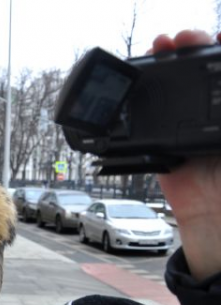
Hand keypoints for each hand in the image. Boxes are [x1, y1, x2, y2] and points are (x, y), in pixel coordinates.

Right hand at [151, 30, 220, 279]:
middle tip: (178, 39)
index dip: (213, 50)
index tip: (208, 37)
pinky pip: (148, 120)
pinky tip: (137, 84)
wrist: (216, 220)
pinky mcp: (161, 148)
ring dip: (161, 70)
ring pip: (171, 92)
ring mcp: (185, 132)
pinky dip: (139, 102)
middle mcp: (209, 119)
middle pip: (194, 77)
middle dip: (187, 51)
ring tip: (158, 50)